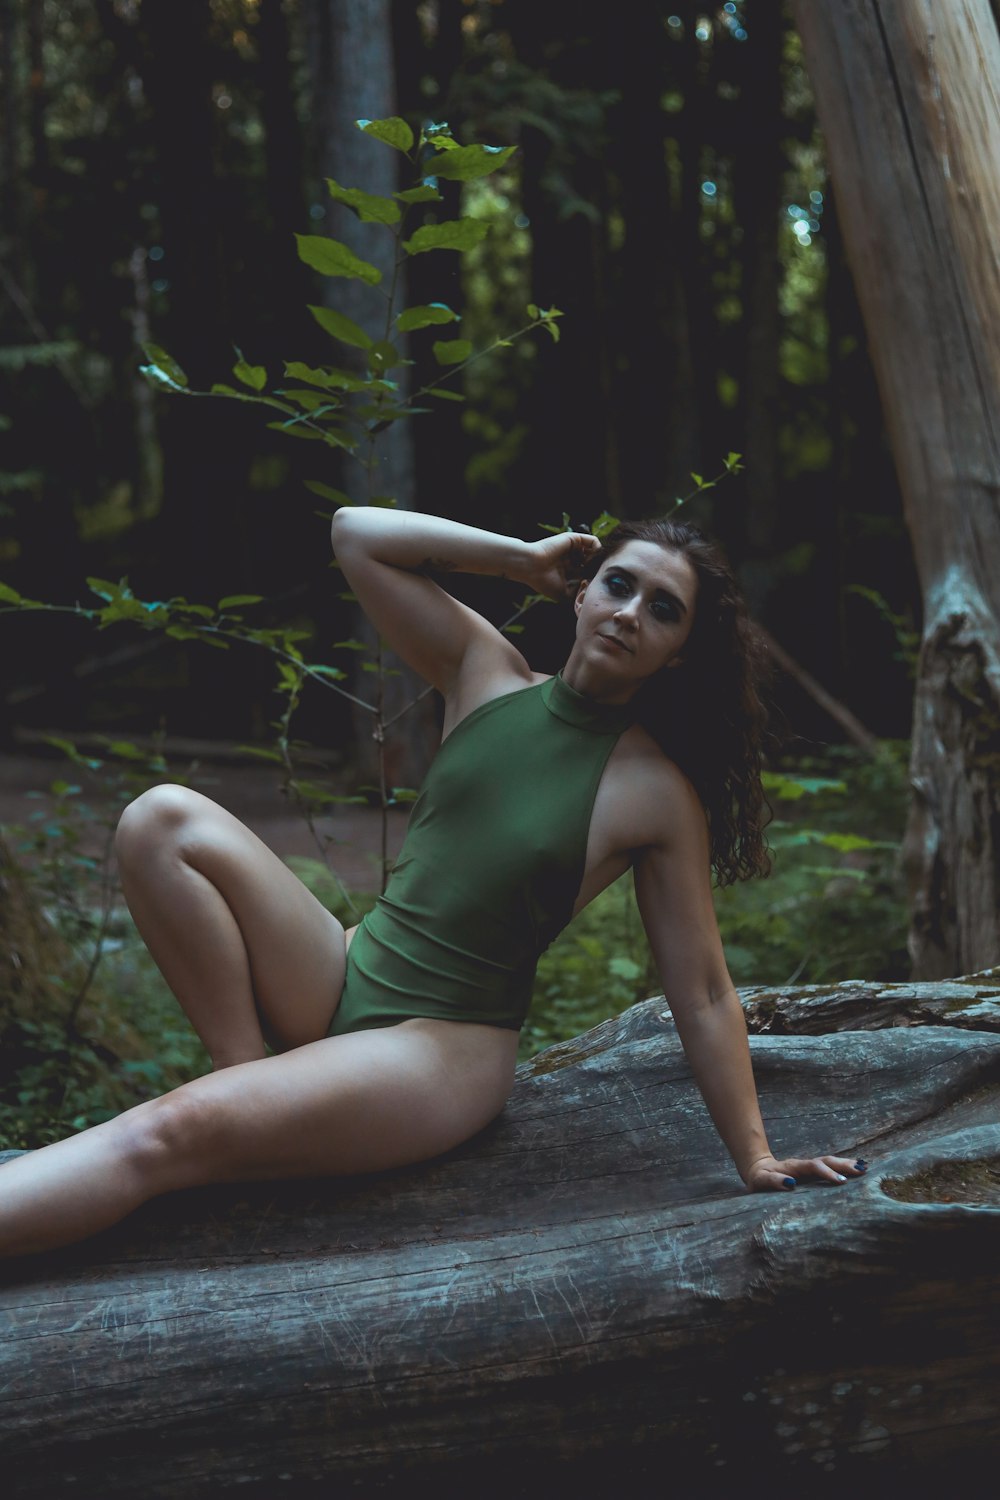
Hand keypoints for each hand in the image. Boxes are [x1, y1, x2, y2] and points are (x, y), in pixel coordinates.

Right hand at [518, 532, 601, 599]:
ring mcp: (574, 549)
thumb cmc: (545, 582)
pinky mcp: (574, 539)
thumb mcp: (565, 593)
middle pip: (594, 562)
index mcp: (570, 571)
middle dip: (599, 568)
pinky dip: (597, 549)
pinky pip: (593, 541)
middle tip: (599, 576)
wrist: (532, 567)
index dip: (595, 578)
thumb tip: (594, 591)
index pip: (589, 573)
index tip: (596, 585)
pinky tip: (592, 560)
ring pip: (595, 551)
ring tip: (594, 568)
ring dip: (598, 559)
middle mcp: (573, 559)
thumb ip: (579, 592)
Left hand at [743, 1153, 868, 1192]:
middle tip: (861, 1171)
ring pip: (830, 1161)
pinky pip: (830, 1167)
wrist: (758, 1169)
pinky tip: (856, 1169)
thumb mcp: (760, 1181)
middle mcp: (804, 1164)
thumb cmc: (759, 1179)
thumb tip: (790, 1183)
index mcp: (793, 1167)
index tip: (841, 1182)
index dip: (827, 1173)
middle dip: (843, 1165)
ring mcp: (809, 1167)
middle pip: (826, 1160)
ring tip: (865, 1168)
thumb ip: (773, 1181)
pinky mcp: (812, 1171)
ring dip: (846, 1164)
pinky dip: (843, 1167)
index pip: (813, 1167)